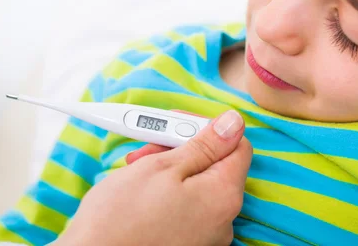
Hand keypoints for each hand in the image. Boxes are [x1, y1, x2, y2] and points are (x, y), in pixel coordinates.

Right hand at [55, 109, 251, 245]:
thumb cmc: (120, 217)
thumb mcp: (162, 166)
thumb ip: (205, 144)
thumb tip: (233, 123)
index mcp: (223, 195)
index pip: (237, 146)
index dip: (208, 129)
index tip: (179, 125)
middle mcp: (223, 220)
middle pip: (214, 166)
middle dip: (182, 149)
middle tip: (148, 147)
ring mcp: (206, 236)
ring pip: (197, 185)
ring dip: (170, 170)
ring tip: (137, 169)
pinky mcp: (188, 243)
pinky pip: (187, 207)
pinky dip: (168, 194)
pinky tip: (141, 191)